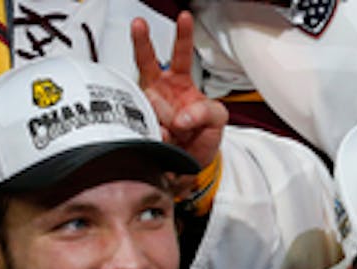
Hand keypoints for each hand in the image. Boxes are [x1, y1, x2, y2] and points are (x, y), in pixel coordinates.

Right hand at [131, 12, 224, 170]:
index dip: (183, 35)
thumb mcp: (217, 121)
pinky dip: (159, 133)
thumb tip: (181, 118)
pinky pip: (146, 124)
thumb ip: (206, 112)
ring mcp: (148, 106)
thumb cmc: (203, 138)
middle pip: (147, 60)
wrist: (191, 164)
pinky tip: (168, 138)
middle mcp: (160, 89)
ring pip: (147, 98)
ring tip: (177, 130)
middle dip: (142, 41)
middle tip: (138, 25)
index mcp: (181, 82)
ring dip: (162, 114)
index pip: (182, 55)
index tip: (184, 17)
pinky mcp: (141, 125)